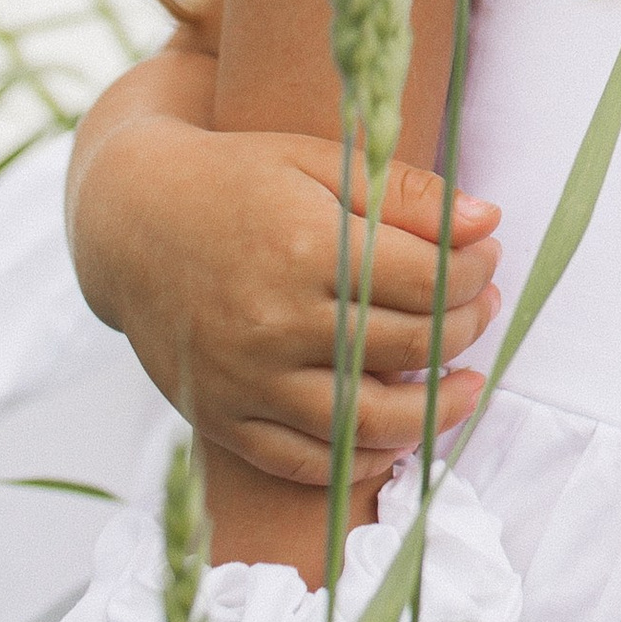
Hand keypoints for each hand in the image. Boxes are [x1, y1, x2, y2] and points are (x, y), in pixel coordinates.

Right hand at [67, 77, 500, 487]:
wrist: (130, 221)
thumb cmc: (237, 179)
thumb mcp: (319, 160)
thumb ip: (407, 193)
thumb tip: (490, 222)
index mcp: (304, 247)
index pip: (425, 279)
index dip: (474, 272)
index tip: (488, 258)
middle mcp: (274, 321)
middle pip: (406, 346)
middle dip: (466, 328)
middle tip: (485, 308)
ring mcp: (245, 379)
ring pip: (364, 420)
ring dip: (433, 412)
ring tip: (468, 386)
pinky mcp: (220, 418)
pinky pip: (303, 462)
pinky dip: (360, 458)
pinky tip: (398, 435)